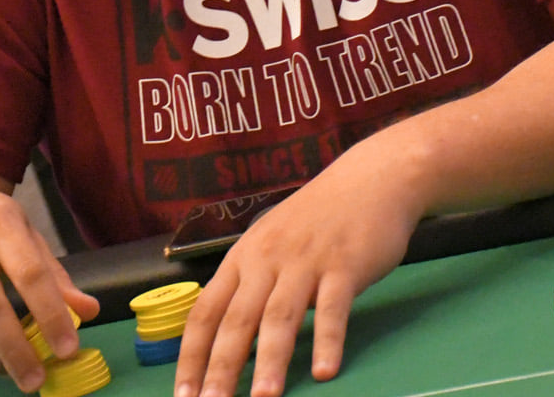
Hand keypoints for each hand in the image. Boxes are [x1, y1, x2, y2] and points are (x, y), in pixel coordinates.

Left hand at [174, 140, 424, 396]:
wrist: (370, 179)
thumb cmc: (318, 219)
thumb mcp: (271, 243)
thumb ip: (250, 286)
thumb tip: (225, 340)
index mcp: (243, 258)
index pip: (205, 311)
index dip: (191, 355)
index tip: (183, 394)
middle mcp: (267, 259)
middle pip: (237, 320)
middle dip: (220, 369)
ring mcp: (306, 261)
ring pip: (281, 317)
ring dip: (269, 361)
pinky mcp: (345, 265)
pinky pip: (333, 308)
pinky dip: (327, 340)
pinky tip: (324, 371)